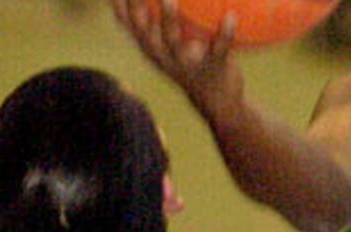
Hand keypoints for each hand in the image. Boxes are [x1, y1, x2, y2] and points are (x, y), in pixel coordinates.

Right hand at [111, 0, 244, 119]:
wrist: (218, 103)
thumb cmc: (193, 65)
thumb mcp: (171, 47)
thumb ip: (158, 24)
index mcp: (153, 49)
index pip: (129, 25)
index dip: (119, 6)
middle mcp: (165, 57)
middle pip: (144, 32)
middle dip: (136, 9)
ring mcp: (187, 64)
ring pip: (174, 42)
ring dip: (169, 20)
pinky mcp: (213, 68)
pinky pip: (219, 49)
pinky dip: (225, 34)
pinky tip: (231, 16)